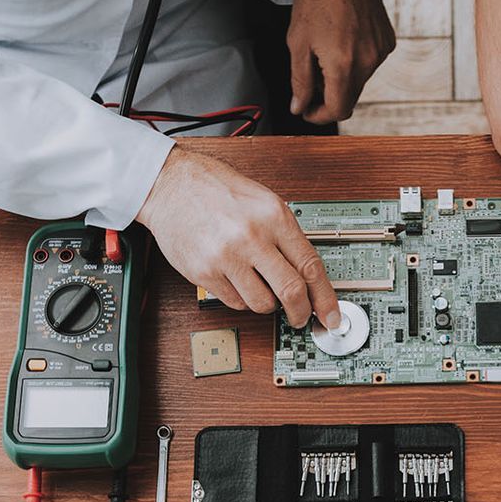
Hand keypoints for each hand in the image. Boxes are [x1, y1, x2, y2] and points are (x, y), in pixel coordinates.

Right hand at [137, 146, 338, 327]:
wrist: (169, 184)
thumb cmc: (215, 188)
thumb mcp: (263, 201)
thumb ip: (286, 235)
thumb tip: (308, 275)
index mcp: (273, 216)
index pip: (311, 266)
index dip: (325, 298)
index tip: (331, 315)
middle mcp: (252, 236)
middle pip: (291, 291)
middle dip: (300, 312)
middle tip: (300, 317)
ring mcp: (226, 257)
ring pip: (262, 303)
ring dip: (267, 303)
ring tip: (259, 286)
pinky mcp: (204, 273)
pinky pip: (235, 302)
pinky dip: (241, 298)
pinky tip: (236, 280)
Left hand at [287, 0, 394, 124]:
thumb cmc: (317, 0)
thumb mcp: (298, 43)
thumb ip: (300, 81)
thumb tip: (299, 107)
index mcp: (343, 65)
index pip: (337, 110)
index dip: (319, 115)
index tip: (307, 110)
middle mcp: (367, 63)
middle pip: (349, 98)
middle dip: (328, 95)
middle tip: (311, 76)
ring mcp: (380, 53)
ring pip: (360, 81)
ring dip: (343, 77)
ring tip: (327, 51)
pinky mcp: (387, 43)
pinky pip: (371, 63)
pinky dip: (356, 61)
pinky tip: (344, 40)